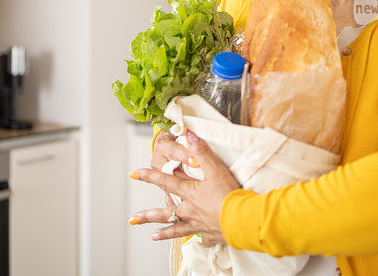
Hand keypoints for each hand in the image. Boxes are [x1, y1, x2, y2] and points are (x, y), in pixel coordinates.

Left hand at [130, 130, 239, 245]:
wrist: (243, 220)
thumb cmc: (229, 195)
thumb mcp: (215, 169)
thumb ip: (201, 152)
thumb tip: (189, 134)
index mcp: (190, 194)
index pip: (165, 182)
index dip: (149, 176)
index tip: (135, 174)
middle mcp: (190, 211)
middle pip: (166, 213)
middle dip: (149, 215)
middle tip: (134, 219)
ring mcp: (200, 225)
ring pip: (178, 230)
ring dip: (165, 233)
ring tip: (153, 236)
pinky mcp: (212, 235)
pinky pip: (203, 239)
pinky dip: (199, 240)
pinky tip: (199, 242)